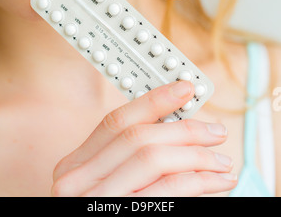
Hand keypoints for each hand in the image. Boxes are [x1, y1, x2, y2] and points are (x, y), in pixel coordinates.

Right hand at [52, 81, 236, 196]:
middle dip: (184, 129)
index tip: (185, 90)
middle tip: (214, 131)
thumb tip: (174, 124)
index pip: (117, 121)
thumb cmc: (102, 214)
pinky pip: (166, 193)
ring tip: (221, 160)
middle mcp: (77, 184)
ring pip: (154, 160)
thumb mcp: (103, 185)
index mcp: (73, 167)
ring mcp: (96, 205)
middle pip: (139, 138)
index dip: (154, 101)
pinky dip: (197, 181)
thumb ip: (127, 157)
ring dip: (197, 156)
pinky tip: (215, 180)